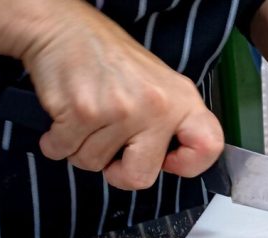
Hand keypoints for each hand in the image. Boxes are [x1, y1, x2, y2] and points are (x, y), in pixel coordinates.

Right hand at [20, 0, 222, 189]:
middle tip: (111, 146)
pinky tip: (67, 116)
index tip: (168, 160)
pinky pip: (65, 151)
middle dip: (118, 171)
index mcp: (183, 101)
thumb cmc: (111, 61)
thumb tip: (170, 164)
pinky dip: (58, 142)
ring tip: (88, 117)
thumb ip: (172, 125)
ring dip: (83, 148)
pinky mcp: (84, 111)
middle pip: (140, 177)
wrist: (64, 29)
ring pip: (94, 165)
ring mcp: (122, 110)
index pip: (209, 147)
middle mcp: (158, 106)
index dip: (188, 165)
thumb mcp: (160, 86)